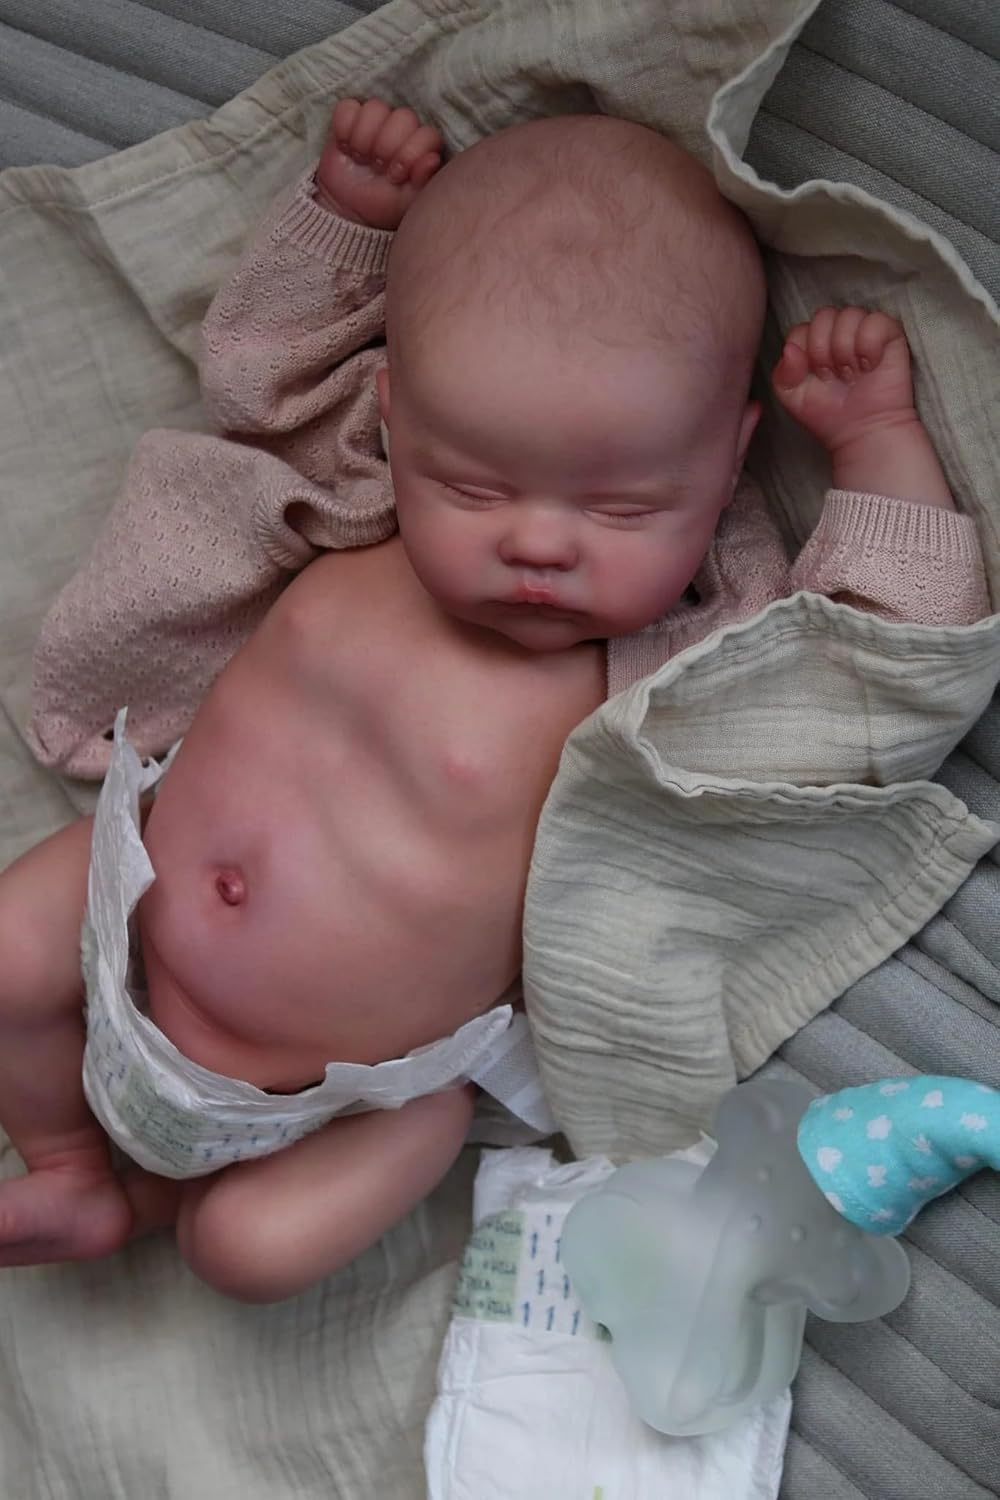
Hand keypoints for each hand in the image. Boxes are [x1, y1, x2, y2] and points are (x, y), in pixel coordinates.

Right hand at [315, 98, 443, 230]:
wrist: (349, 209)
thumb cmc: (383, 204)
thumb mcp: (407, 200)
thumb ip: (423, 180)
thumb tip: (432, 159)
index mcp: (421, 147)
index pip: (427, 134)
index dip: (410, 153)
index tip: (395, 174)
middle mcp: (402, 129)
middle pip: (403, 116)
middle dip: (387, 145)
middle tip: (377, 167)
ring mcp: (376, 121)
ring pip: (375, 107)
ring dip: (364, 138)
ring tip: (361, 159)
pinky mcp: (349, 118)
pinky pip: (347, 108)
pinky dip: (344, 128)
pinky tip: (345, 148)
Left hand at [773, 305, 952, 505]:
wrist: (861, 431)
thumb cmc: (827, 413)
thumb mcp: (792, 397)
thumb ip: (782, 372)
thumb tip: (791, 348)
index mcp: (814, 341)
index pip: (801, 328)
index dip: (805, 353)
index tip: (815, 377)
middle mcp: (838, 331)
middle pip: (823, 316)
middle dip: (823, 350)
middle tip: (834, 376)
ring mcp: (864, 330)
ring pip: (849, 315)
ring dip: (846, 349)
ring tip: (852, 373)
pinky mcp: (890, 334)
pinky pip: (876, 321)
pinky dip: (870, 345)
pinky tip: (870, 365)